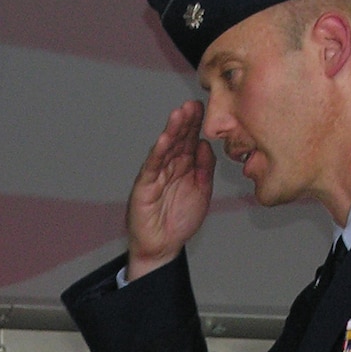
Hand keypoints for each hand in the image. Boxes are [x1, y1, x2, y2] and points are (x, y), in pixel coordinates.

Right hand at [124, 100, 215, 280]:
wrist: (163, 246)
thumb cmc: (179, 221)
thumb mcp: (202, 191)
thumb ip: (204, 168)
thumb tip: (205, 144)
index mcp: (183, 166)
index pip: (190, 140)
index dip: (196, 124)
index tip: (203, 108)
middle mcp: (169, 166)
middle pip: (177, 139)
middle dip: (185, 122)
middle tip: (192, 105)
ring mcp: (156, 175)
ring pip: (165, 149)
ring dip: (171, 131)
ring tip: (179, 115)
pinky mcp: (145, 187)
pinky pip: (152, 167)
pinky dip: (157, 153)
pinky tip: (163, 140)